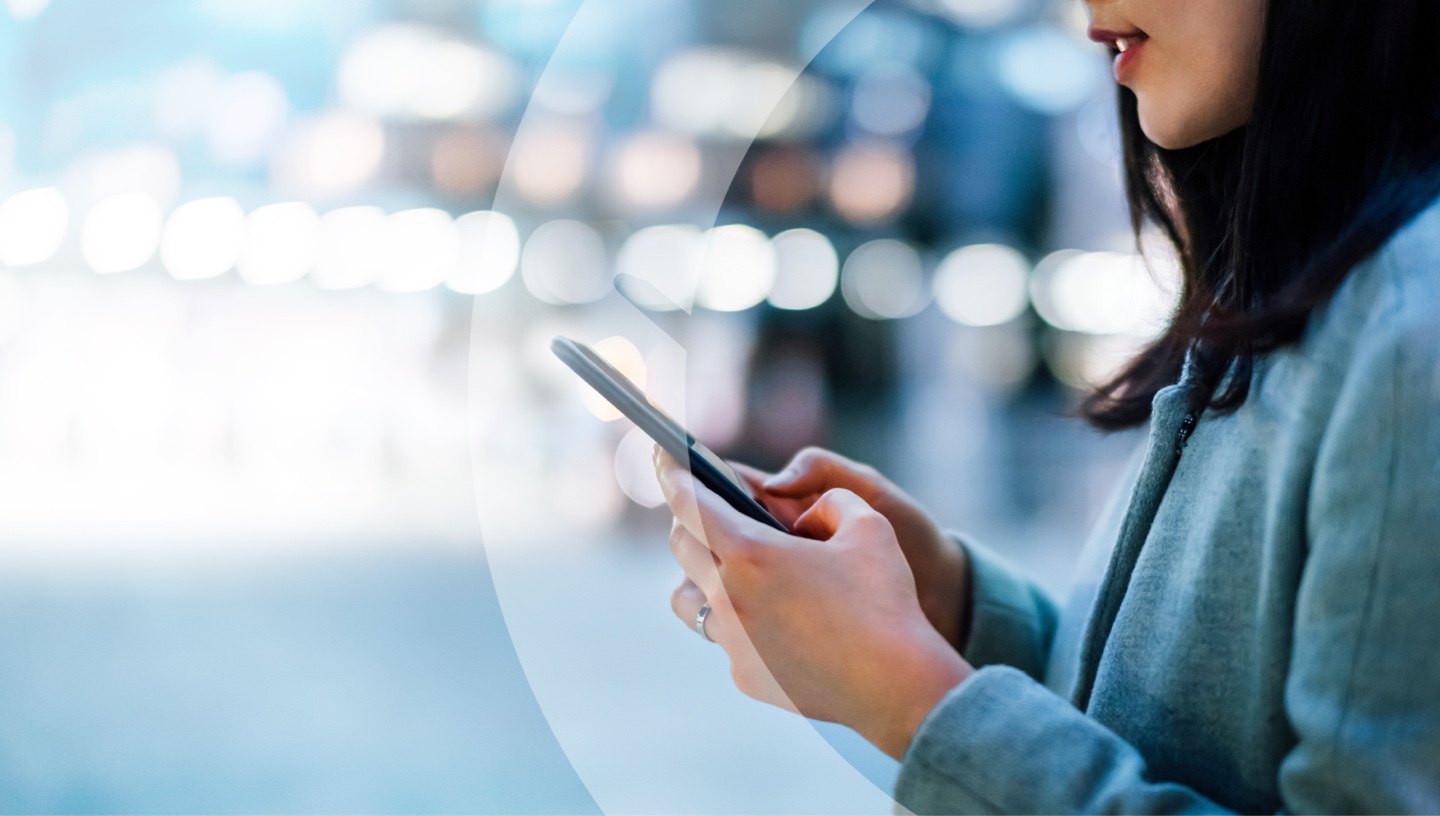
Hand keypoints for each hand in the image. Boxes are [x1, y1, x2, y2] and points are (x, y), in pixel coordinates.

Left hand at [657, 449, 971, 760]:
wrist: (895, 686)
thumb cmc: (884, 600)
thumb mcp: (869, 524)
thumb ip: (832, 500)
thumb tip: (809, 514)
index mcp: (750, 552)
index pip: (689, 503)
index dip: (672, 473)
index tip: (662, 457)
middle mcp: (728, 598)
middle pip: (682, 547)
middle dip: (688, 520)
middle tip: (704, 508)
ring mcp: (733, 642)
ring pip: (688, 599)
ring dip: (698, 575)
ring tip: (726, 568)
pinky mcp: (746, 676)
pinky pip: (725, 639)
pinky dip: (736, 621)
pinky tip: (768, 619)